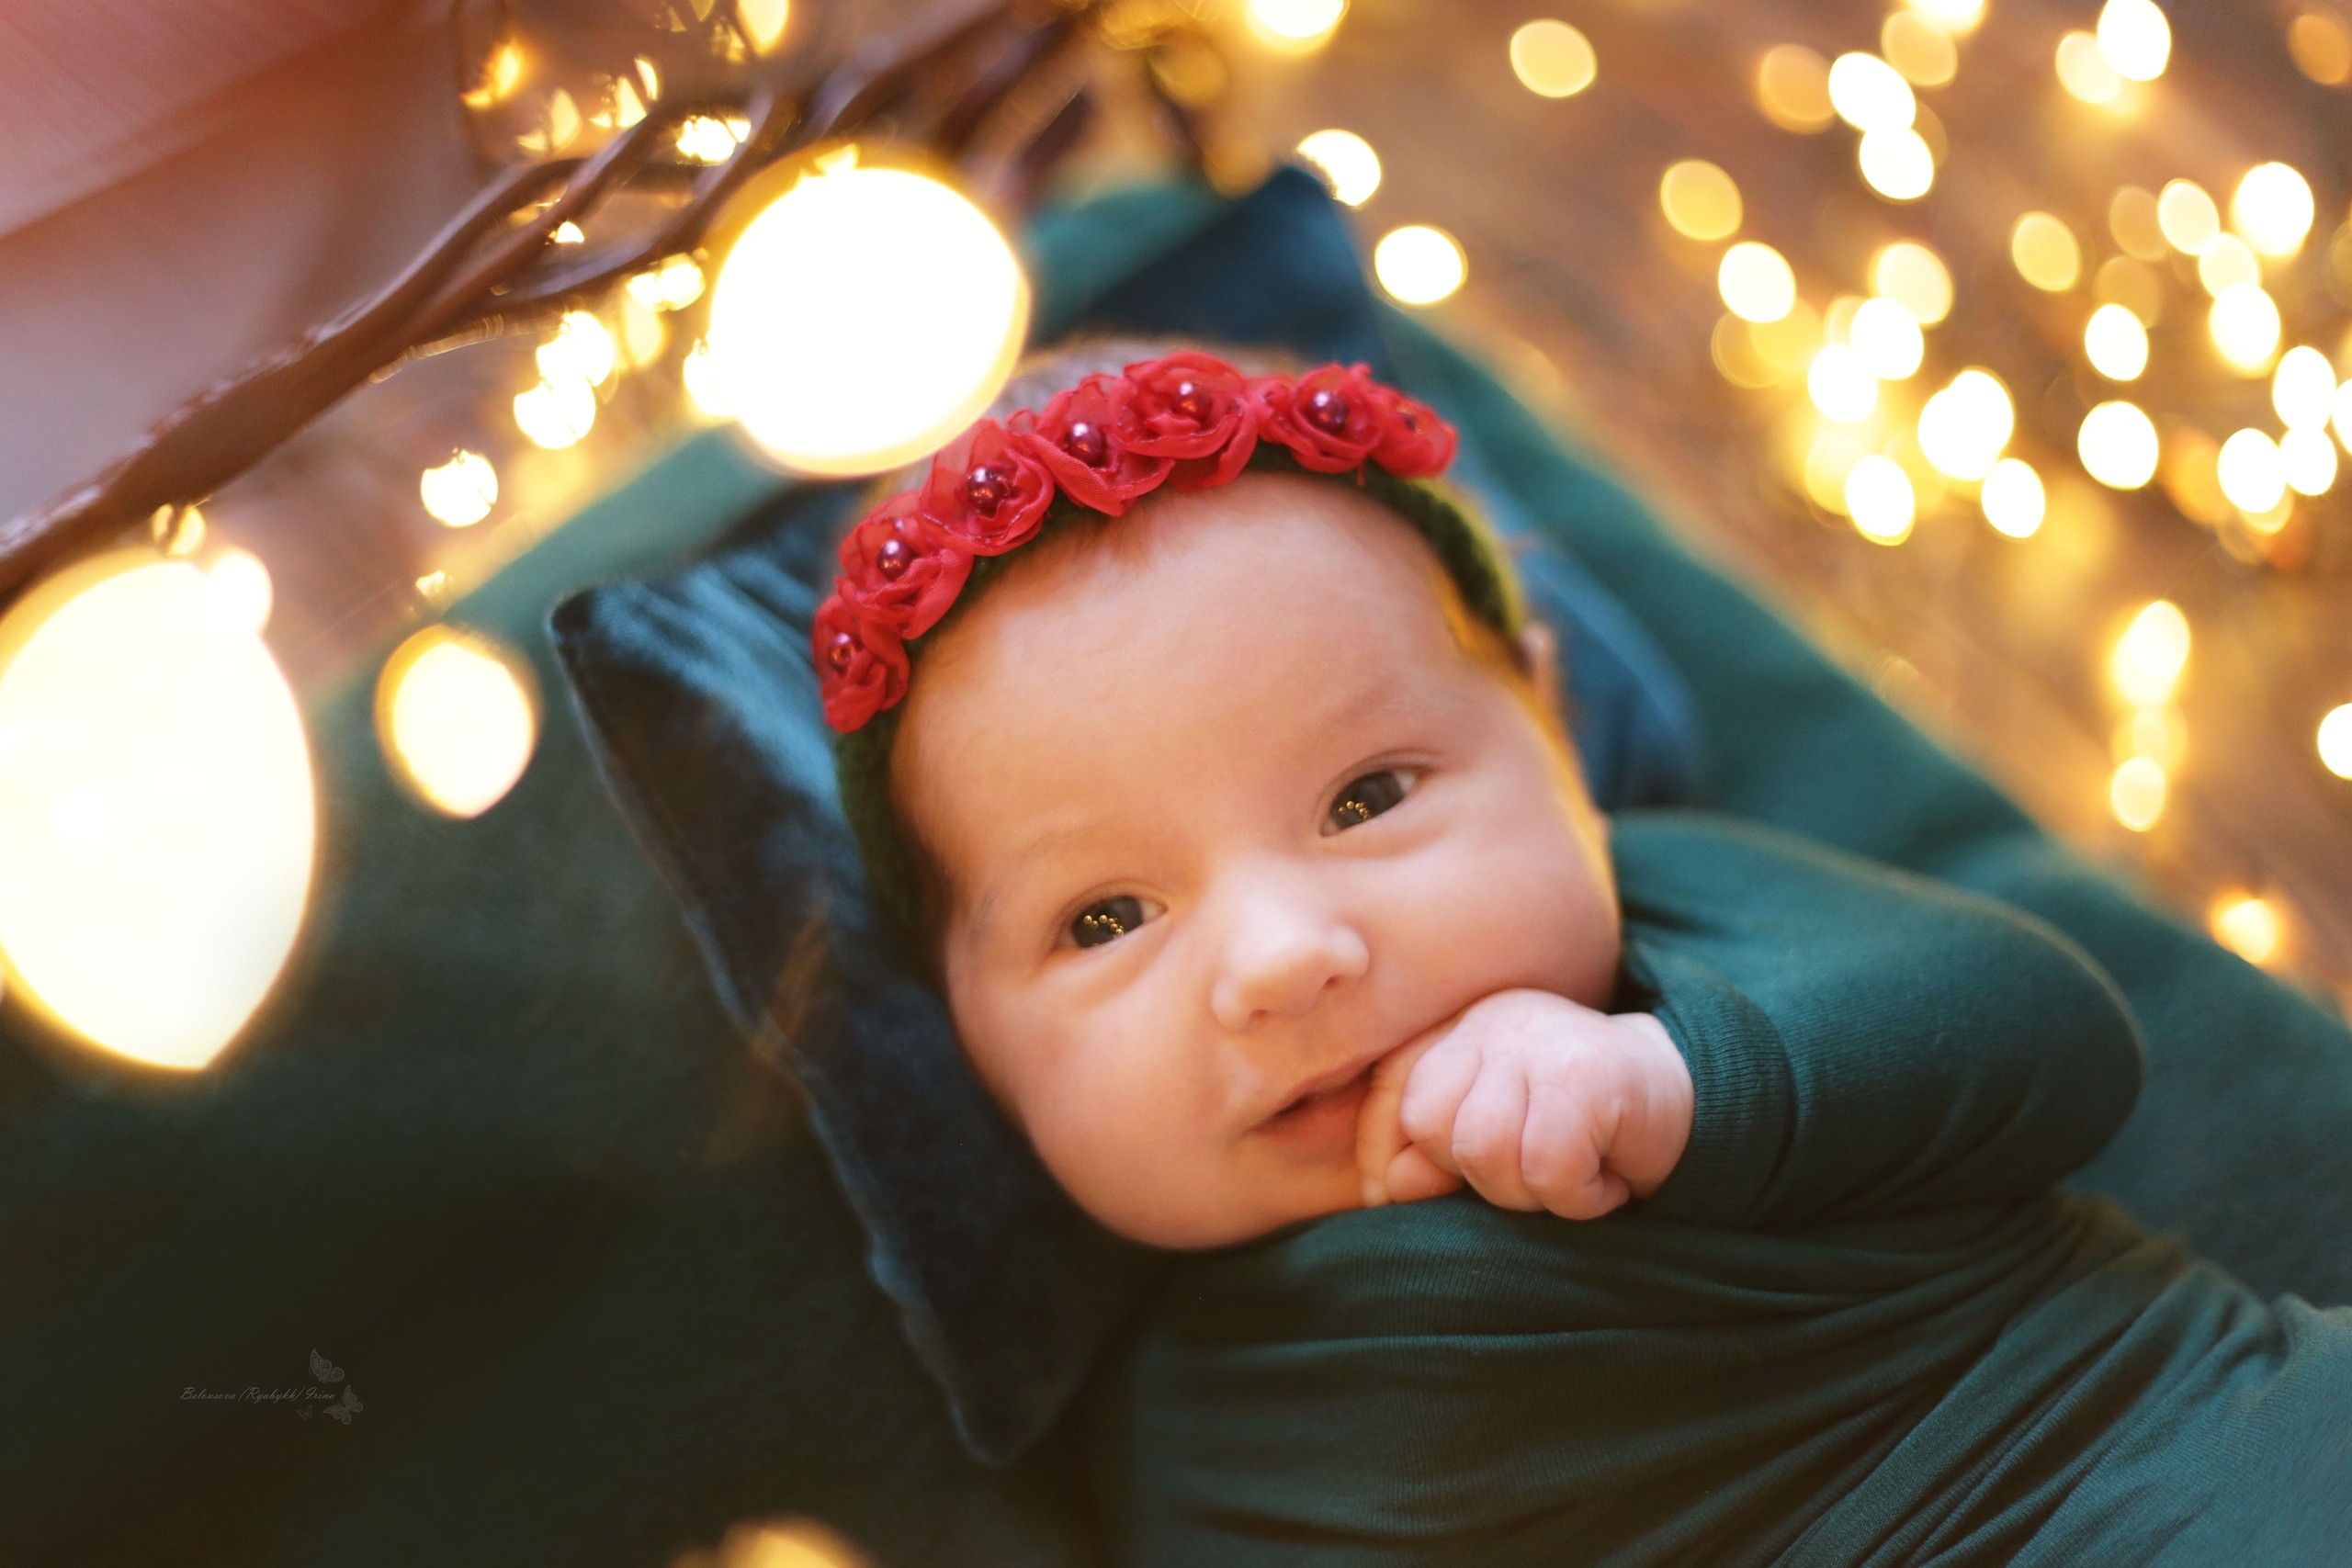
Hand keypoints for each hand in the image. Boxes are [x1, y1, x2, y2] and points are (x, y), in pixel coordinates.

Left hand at [1356, 990, 1693, 1220]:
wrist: (1685, 1102)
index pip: (1390, 1093)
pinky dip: (1577, 1197)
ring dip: (1528, 1190)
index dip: (1383, 1154)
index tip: (1396, 1193)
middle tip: (1531, 1171)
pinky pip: (1548, 1167)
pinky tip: (1604, 1178)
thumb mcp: (1495, 1140)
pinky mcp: (1586, 1076)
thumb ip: (1431, 1156)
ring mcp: (1540, 1043)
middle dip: (1475, 1175)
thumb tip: (1386, 1186)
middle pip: (1431, 1123)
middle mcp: (1493, 1024)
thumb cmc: (1578, 1131)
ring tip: (1567, 1175)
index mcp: (1458, 1032)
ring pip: (1485, 1149)